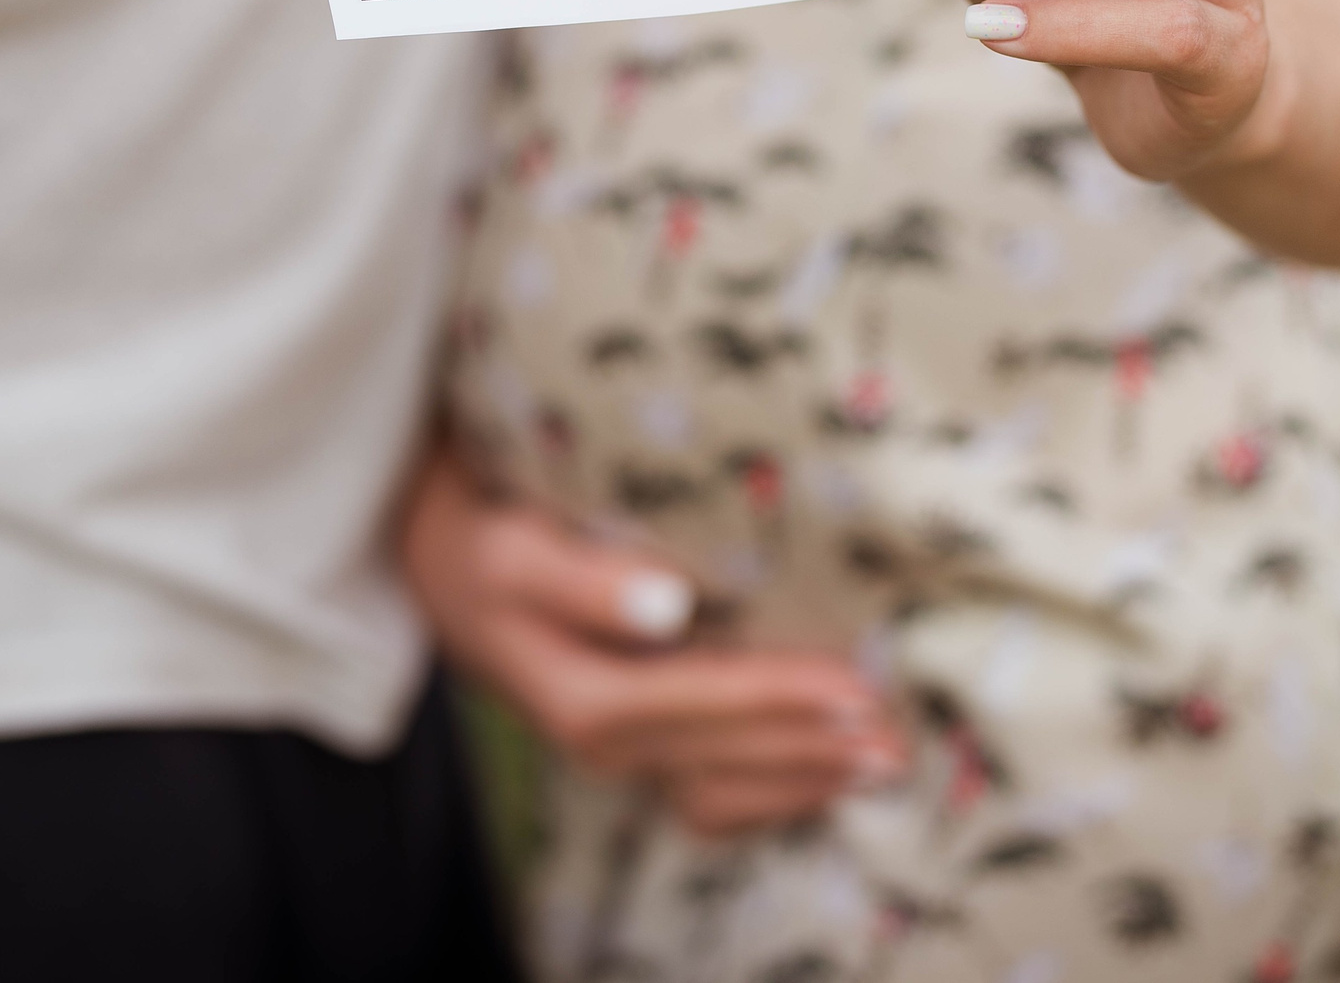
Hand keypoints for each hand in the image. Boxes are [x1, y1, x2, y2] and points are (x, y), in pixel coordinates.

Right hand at [399, 446, 903, 835]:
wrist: (440, 568)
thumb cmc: (484, 543)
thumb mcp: (512, 549)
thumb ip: (582, 578)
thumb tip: (667, 603)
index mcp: (578, 697)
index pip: (699, 702)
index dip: (781, 698)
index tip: (855, 685)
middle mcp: (604, 743)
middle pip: (726, 761)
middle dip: (813, 751)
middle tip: (898, 736)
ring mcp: (621, 754)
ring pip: (725, 794)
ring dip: (805, 779)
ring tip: (881, 757)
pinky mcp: (636, 747)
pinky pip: (712, 796)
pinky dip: (774, 789)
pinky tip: (825, 767)